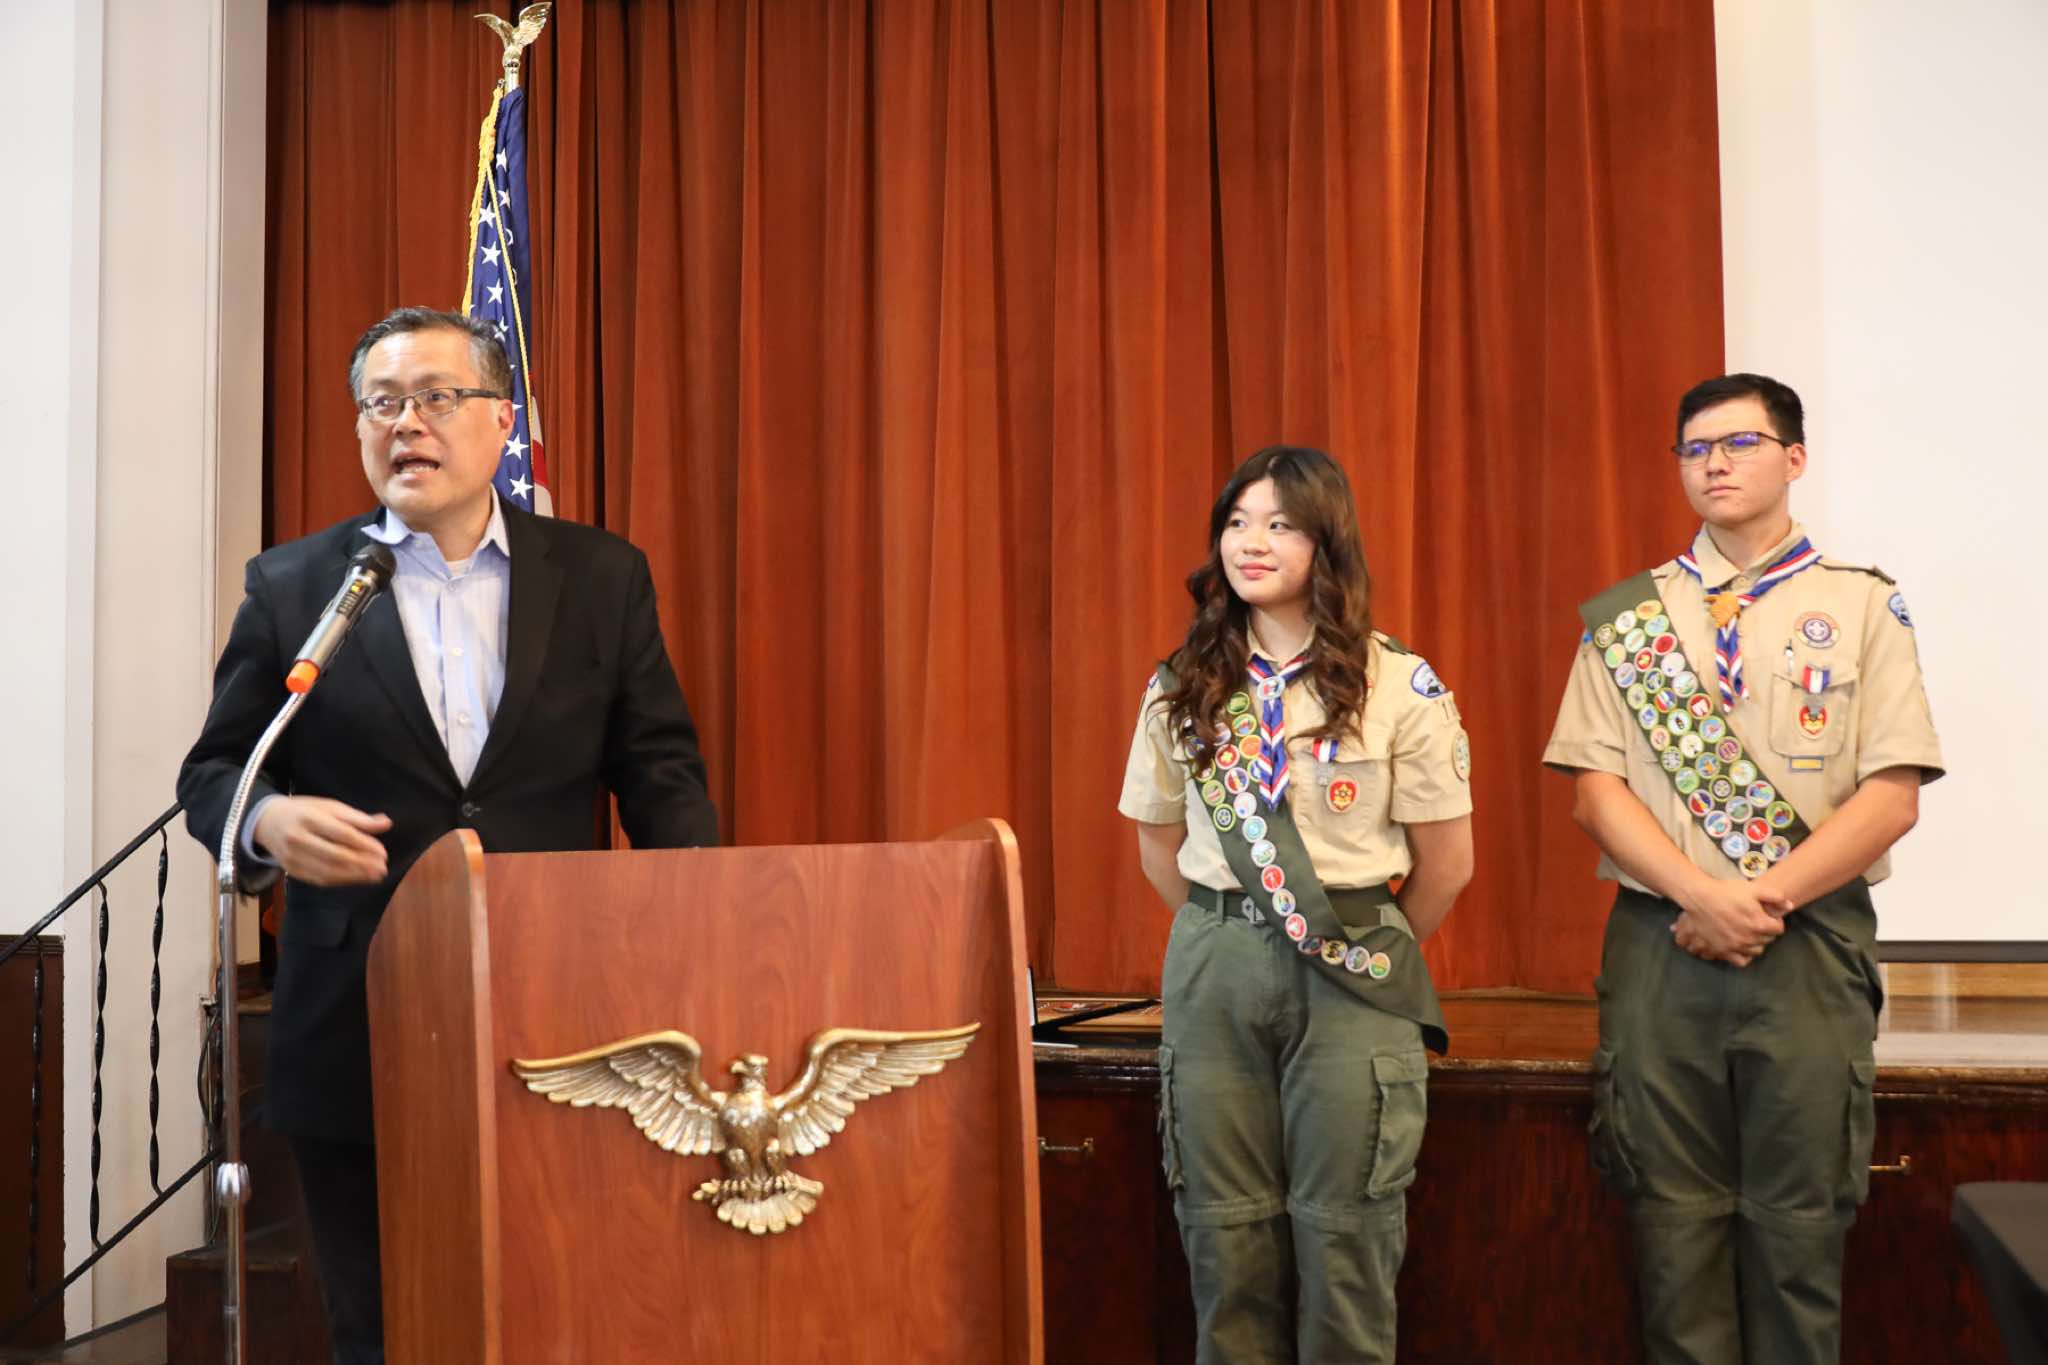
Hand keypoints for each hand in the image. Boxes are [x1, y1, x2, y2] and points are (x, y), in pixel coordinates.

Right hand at [251, 797, 391, 886]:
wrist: (266, 822)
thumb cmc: (304, 811)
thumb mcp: (329, 807)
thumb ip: (357, 817)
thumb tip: (386, 823)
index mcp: (309, 818)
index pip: (342, 834)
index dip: (364, 845)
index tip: (382, 852)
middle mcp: (298, 838)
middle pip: (335, 855)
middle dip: (362, 863)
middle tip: (382, 867)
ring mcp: (292, 857)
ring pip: (328, 871)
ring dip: (355, 876)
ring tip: (375, 875)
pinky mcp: (291, 870)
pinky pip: (319, 879)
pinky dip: (341, 881)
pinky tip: (357, 879)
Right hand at [1671, 877, 1793, 966]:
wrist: (1700, 898)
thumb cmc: (1727, 892)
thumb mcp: (1753, 888)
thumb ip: (1775, 896)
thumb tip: (1790, 906)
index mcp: (1760, 924)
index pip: (1779, 929)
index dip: (1775, 920)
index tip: (1767, 915)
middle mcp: (1750, 938)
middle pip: (1768, 940)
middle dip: (1766, 931)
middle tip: (1756, 921)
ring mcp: (1737, 946)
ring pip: (1757, 951)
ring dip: (1757, 942)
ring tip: (1749, 932)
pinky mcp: (1724, 951)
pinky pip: (1741, 961)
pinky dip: (1745, 956)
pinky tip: (1742, 946)